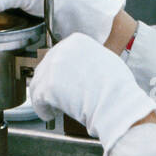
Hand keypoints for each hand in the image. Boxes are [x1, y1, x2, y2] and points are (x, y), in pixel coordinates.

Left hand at [29, 33, 155, 155]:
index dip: (59, 71)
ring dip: (43, 96)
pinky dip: (42, 109)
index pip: (59, 54)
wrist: (115, 101)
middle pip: (45, 68)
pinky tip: (49, 114)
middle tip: (56, 96)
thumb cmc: (117, 85)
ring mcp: (53, 68)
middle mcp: (62, 50)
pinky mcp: (48, 87)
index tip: (63, 82)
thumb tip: (81, 67)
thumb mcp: (105, 59)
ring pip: (38, 83)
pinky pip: (38, 100)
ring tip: (52, 107)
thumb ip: (89, 58)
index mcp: (76, 41)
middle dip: (49, 83)